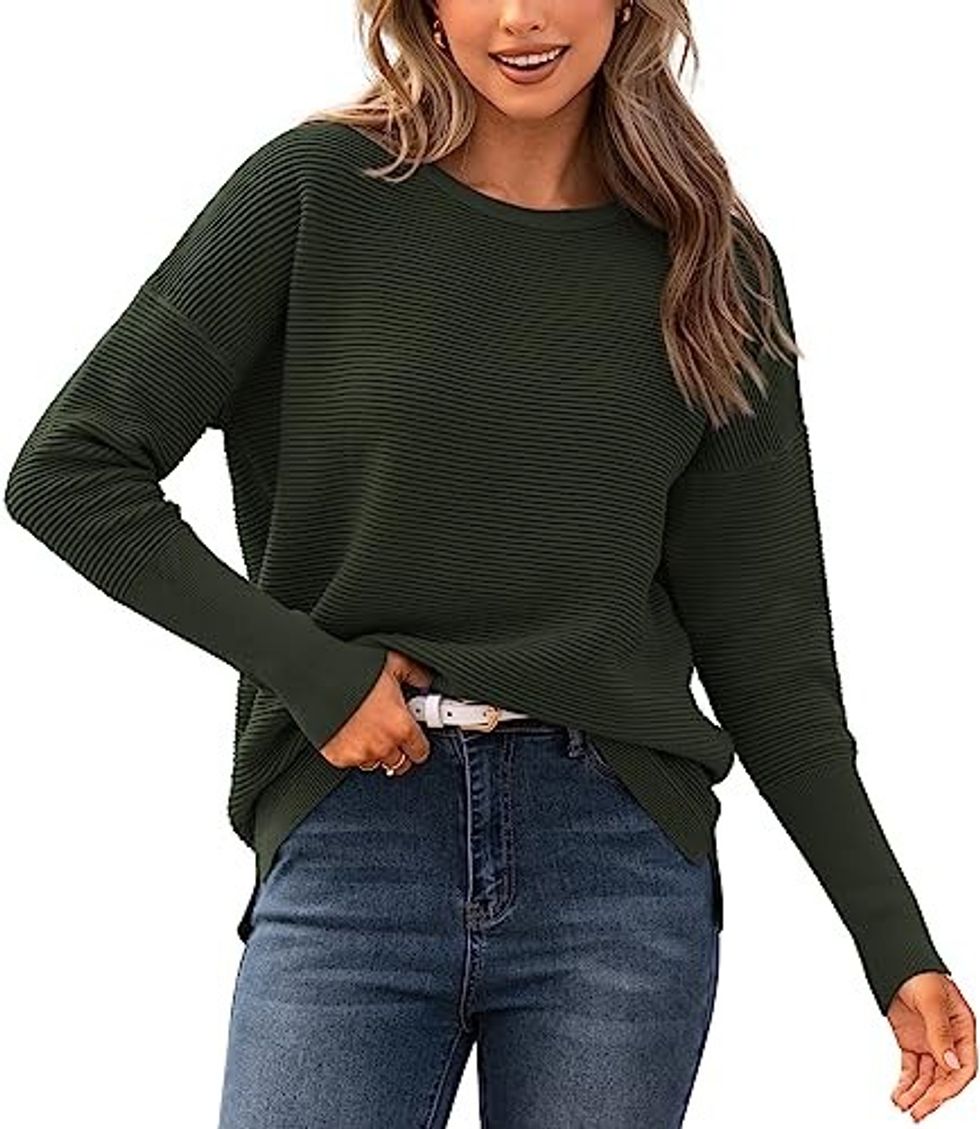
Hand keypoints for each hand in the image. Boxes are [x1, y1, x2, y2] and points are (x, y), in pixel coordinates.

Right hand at [318, 649, 433, 774]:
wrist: (315, 677)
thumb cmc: (353, 669)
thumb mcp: (394, 663)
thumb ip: (416, 675)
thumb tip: (425, 681)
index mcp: (400, 726)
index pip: (421, 752)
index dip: (419, 743)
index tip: (416, 736)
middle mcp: (382, 745)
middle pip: (401, 764)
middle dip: (401, 750)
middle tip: (394, 733)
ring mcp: (359, 754)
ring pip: (377, 764)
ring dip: (377, 752)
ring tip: (371, 730)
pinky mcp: (338, 757)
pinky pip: (353, 762)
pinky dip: (355, 751)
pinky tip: (353, 733)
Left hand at [888, 971, 975, 1120]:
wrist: (894, 960)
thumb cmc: (918, 972)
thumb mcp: (932, 1000)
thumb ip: (940, 1031)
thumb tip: (949, 1062)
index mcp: (963, 1029)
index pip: (964, 1066)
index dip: (951, 1084)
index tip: (936, 1096)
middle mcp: (949, 1041)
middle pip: (945, 1077)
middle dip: (932, 1096)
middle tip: (918, 1112)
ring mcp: (930, 1043)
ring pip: (927, 1077)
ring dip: (917, 1093)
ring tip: (905, 1106)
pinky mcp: (912, 1043)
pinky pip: (911, 1069)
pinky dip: (905, 1083)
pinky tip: (899, 1095)